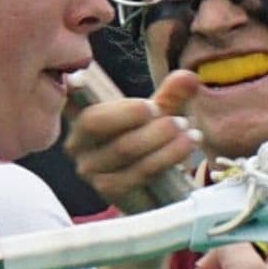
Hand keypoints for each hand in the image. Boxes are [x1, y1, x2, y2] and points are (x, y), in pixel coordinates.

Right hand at [65, 70, 204, 209]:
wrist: (149, 187)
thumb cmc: (145, 141)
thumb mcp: (156, 115)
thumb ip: (169, 95)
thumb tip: (189, 77)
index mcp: (80, 117)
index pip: (81, 105)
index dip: (102, 101)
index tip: (149, 106)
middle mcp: (77, 144)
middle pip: (100, 126)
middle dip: (141, 119)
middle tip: (178, 120)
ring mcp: (90, 170)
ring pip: (123, 150)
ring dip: (161, 141)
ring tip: (190, 134)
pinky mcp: (108, 191)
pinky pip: (137, 174)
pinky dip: (165, 159)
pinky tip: (185, 149)